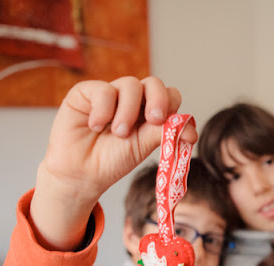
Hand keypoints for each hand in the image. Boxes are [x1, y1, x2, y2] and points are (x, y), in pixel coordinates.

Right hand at [30, 76, 196, 250]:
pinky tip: (95, 127)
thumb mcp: (143, 147)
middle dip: (158, 100)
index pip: (169, 96)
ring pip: (130, 85)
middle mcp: (132, 100)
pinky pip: (103, 90)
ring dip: (127, 111)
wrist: (81, 174)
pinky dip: (103, 110)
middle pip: (154, 83)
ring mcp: (110, 93)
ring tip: (118, 133)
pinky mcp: (86, 92)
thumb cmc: (112, 160)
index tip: (166, 125)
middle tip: (154, 119)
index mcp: (149, 112)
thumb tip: (192, 131)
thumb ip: (165, 133)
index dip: (172, 105)